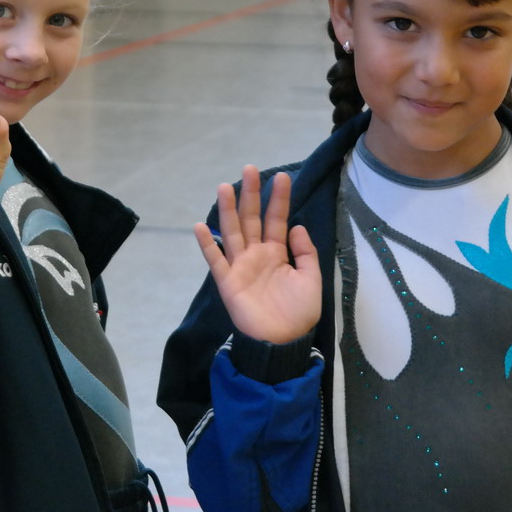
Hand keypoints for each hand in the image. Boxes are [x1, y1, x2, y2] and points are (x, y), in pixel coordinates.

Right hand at [195, 166, 321, 345]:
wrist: (283, 342)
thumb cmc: (299, 313)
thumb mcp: (311, 279)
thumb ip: (305, 252)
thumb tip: (296, 226)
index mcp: (277, 253)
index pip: (276, 220)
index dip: (278, 199)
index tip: (281, 177)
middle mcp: (256, 255)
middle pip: (251, 219)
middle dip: (251, 194)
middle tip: (250, 169)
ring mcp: (240, 266)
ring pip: (232, 232)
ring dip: (228, 210)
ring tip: (225, 186)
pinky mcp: (228, 282)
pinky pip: (216, 260)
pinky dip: (208, 244)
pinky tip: (201, 226)